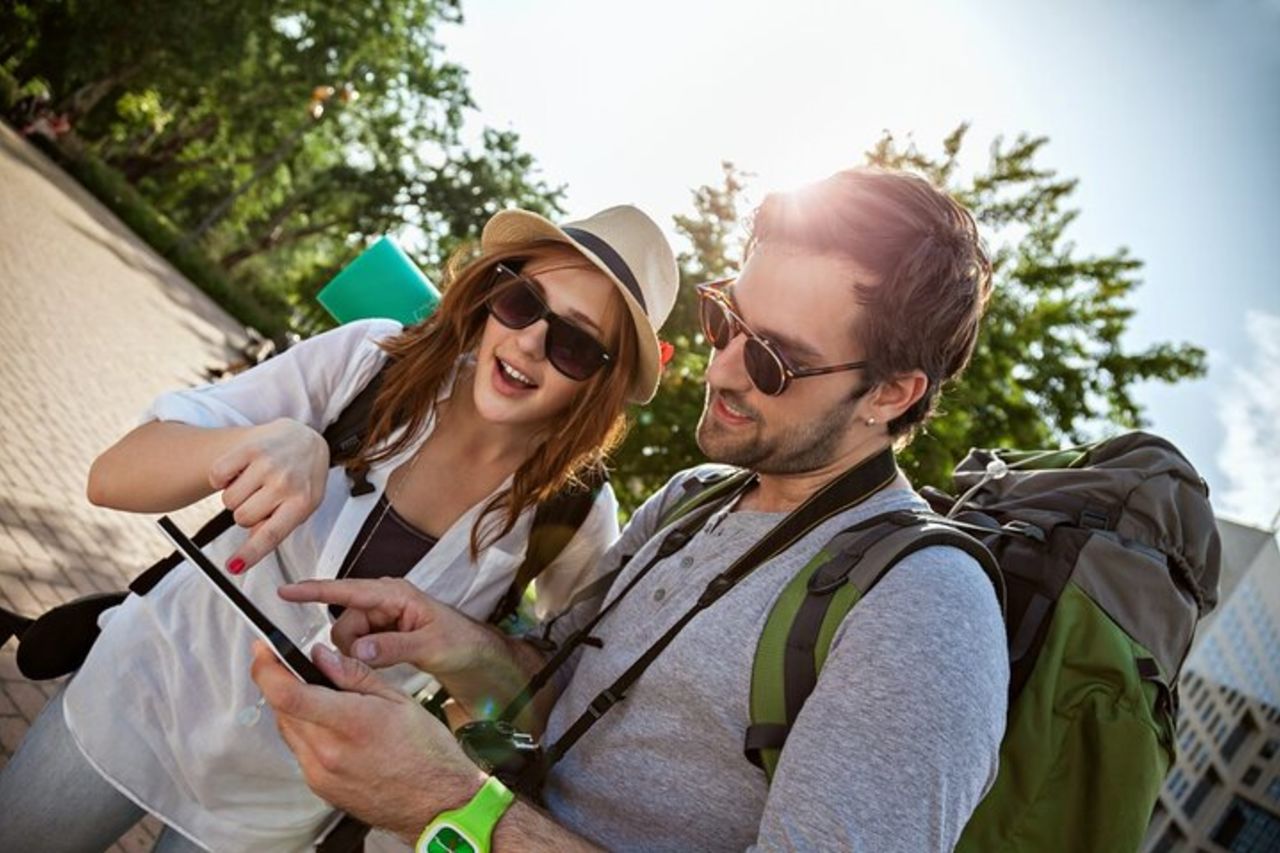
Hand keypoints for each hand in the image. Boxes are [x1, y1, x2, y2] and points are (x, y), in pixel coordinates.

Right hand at [210, 418, 329, 572]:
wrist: (304, 438)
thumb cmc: (302, 477)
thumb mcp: (301, 506)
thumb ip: (277, 527)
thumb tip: (249, 550)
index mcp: (302, 503)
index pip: (271, 535)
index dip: (249, 553)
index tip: (232, 568)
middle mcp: (286, 483)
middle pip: (241, 519)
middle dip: (246, 514)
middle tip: (259, 499)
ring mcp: (268, 464)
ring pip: (228, 500)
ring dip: (236, 496)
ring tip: (254, 483)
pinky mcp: (250, 447)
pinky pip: (217, 475)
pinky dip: (221, 478)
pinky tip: (240, 472)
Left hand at [251, 641, 483, 839]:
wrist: (434, 802)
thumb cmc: (425, 751)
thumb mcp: (398, 700)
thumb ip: (354, 675)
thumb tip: (320, 655)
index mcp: (350, 724)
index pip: (288, 694)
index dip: (267, 667)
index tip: (263, 650)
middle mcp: (327, 752)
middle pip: (282, 709)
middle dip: (282, 682)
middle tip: (296, 666)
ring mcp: (320, 774)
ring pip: (287, 728)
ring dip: (294, 707)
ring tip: (321, 696)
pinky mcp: (319, 786)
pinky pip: (299, 750)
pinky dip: (306, 730)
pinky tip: (330, 725)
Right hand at [279, 579, 503, 676]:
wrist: (474, 653)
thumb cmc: (459, 641)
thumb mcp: (431, 645)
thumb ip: (394, 647)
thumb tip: (359, 650)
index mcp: (395, 594)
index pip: (348, 590)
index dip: (315, 591)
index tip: (286, 591)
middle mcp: (382, 601)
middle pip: (343, 625)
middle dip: (352, 647)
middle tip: (380, 660)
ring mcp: (379, 617)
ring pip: (346, 640)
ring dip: (358, 655)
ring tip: (389, 660)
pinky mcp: (379, 632)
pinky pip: (355, 647)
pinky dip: (362, 658)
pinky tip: (384, 662)